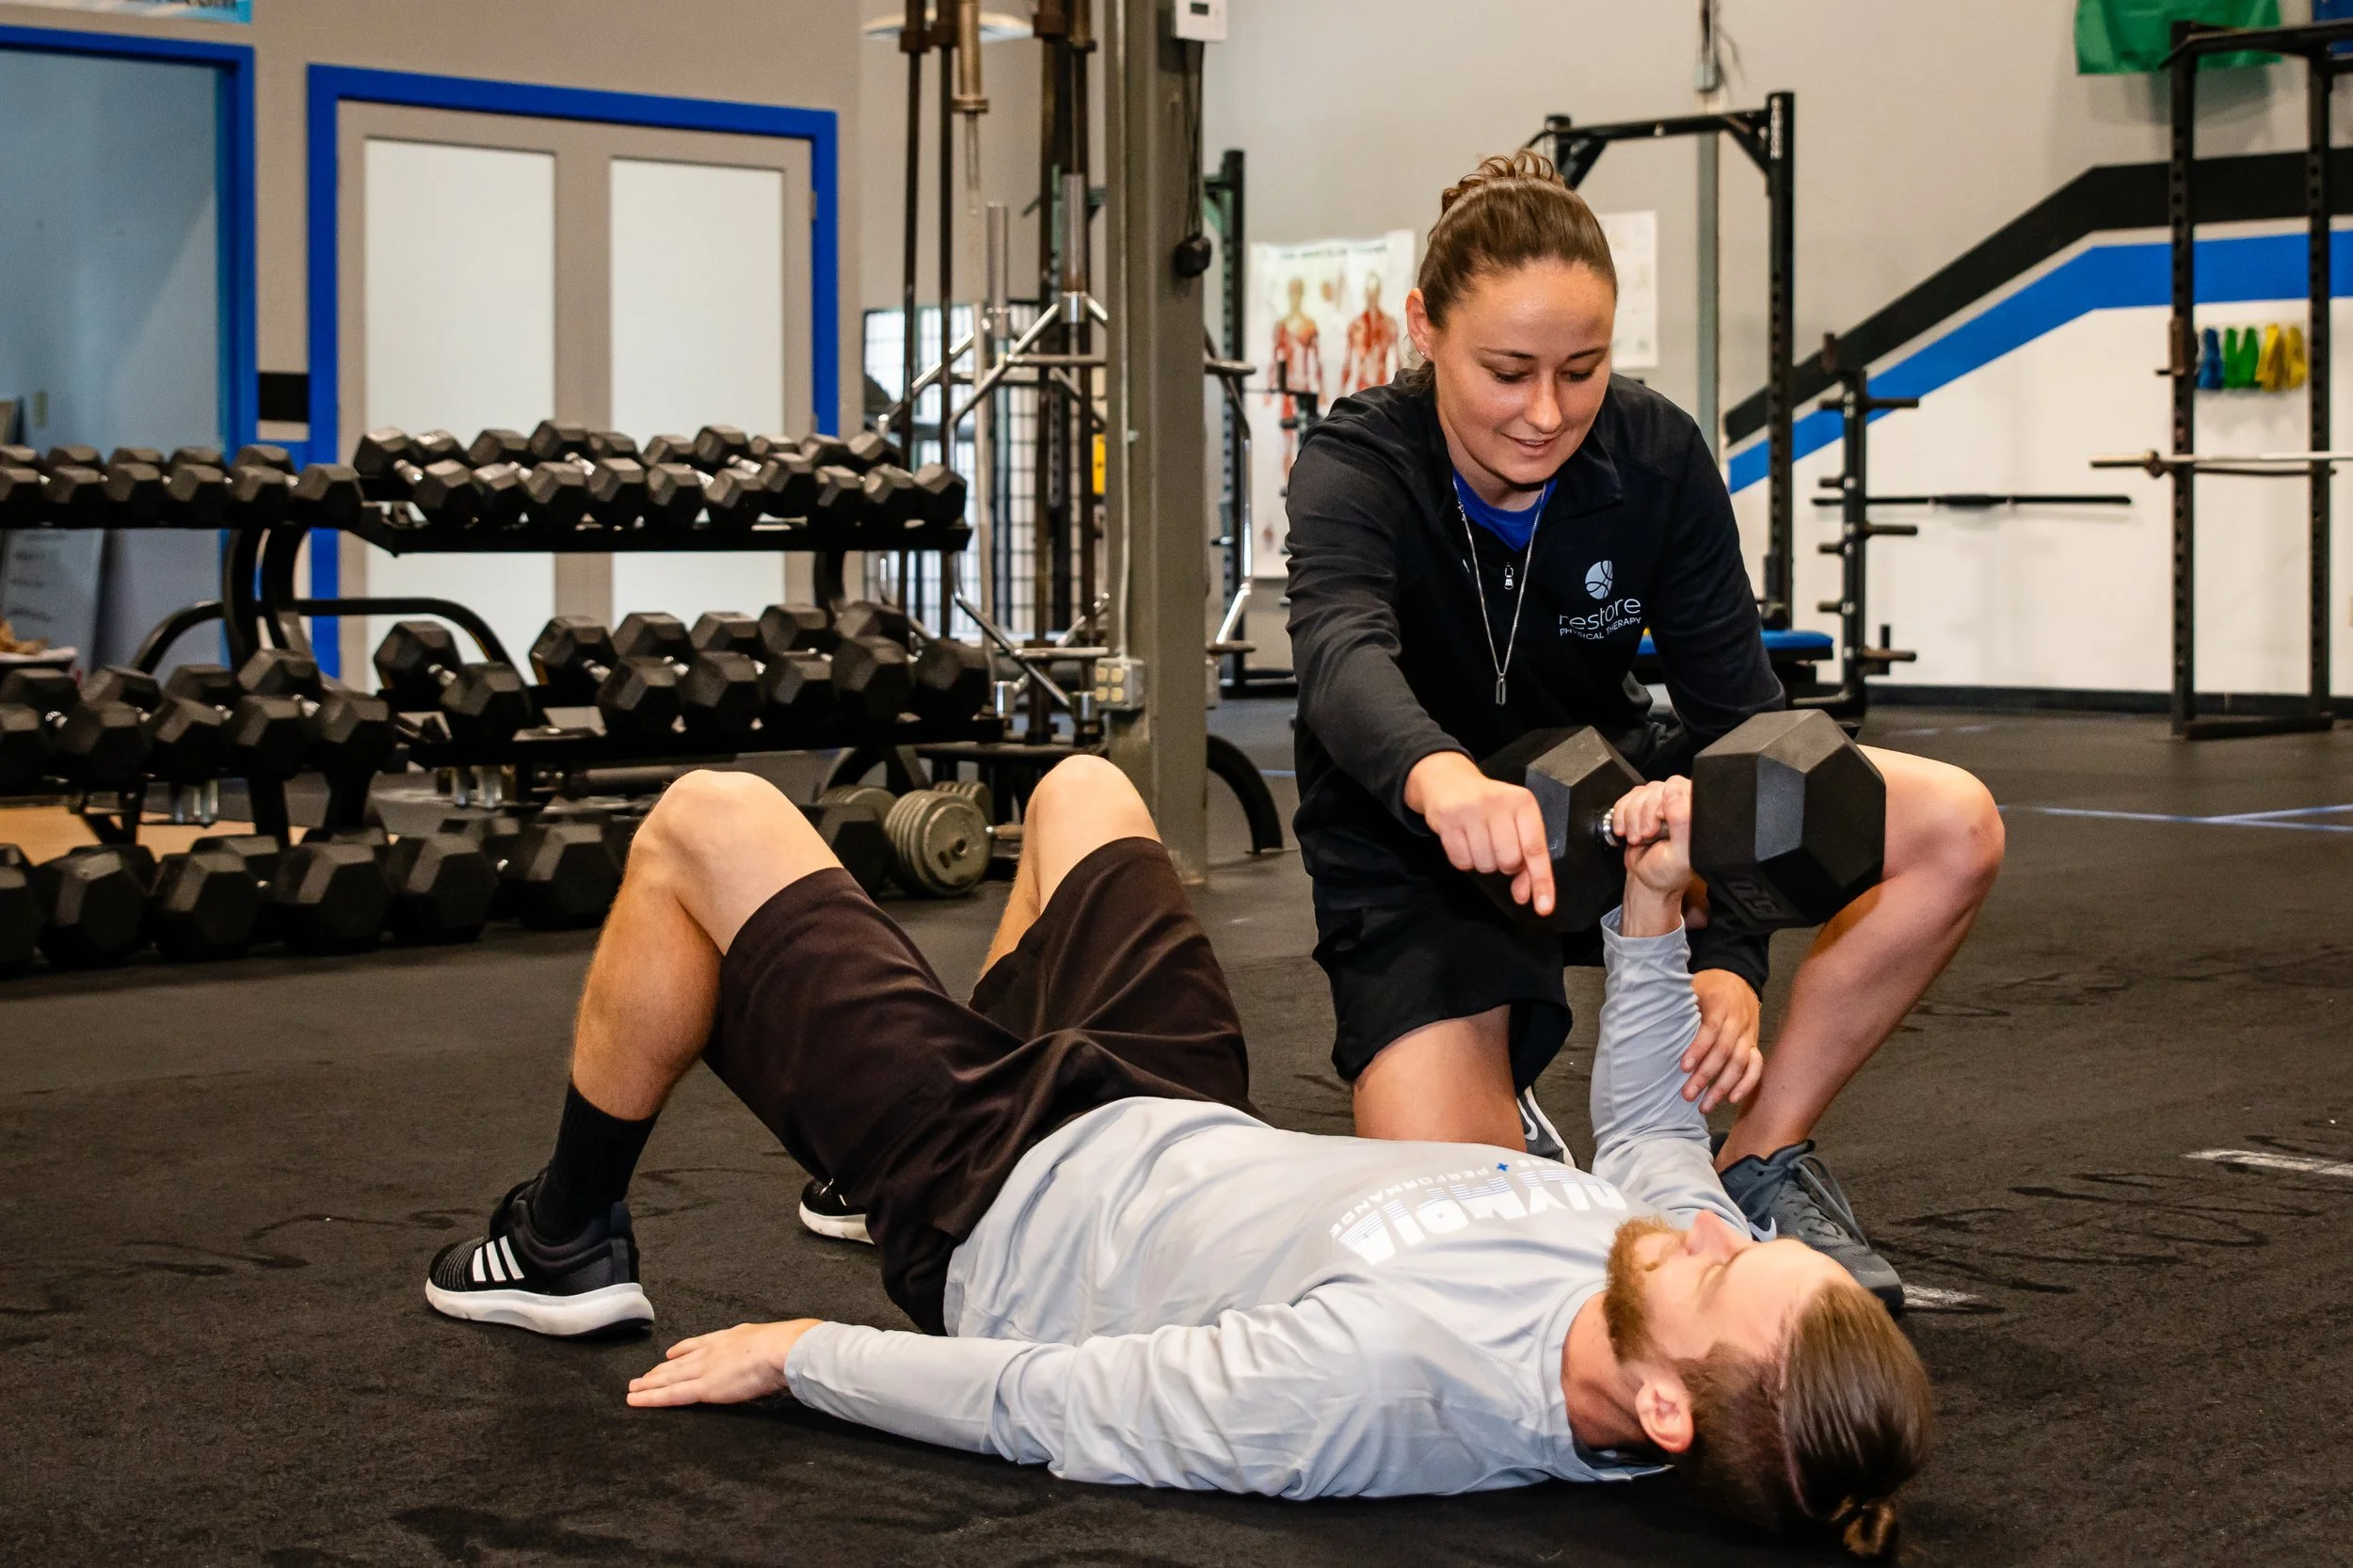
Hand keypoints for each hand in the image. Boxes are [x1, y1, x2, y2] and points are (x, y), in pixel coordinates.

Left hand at [626, 1318, 824, 1407]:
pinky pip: (671, 1395)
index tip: (670, 1353)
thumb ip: (768, 1346)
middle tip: (641, 1376)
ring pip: (669, 1378)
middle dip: (659, 1370)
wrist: (782, 1349)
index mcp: (730, 1338)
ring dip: (649, 1384)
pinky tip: (636, 1400)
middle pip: (679, 1362)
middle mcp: (711, 1351)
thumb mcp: (773, 1339)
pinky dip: (652, 1398)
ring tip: (632, 1388)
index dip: (682, 1350)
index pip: (700, 1344)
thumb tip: (781, 1347)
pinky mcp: (703, 1388)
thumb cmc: (786, 1345)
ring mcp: (704, 1369)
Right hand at [1404, 751, 1555, 917]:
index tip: (1543, 907)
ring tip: (1479, 841)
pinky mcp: (1446, 819)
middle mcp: (1498, 803)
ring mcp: (1470, 810)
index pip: (1535, 849)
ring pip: (1484, 865)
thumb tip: (1525, 896)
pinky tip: (1464, 841)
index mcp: (1523, 802)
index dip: (1541, 881)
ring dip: (1483, 863)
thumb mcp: (1515, 823)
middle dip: (1505, 865)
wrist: (1449, 782)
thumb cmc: (1490, 807)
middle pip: (1508, 861)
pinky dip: (1464, 860)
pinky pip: (1460, 862)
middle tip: (1498, 848)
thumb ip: (1526, 859)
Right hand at [1609, 777, 1693, 897]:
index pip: (1679, 788)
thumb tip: (1674, 792)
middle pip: (1656, 789)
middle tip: (1646, 835)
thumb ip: (1682, 823)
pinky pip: (1626, 799)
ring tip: (1637, 838)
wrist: (1645, 879)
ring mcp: (1660, 802)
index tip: (1658, 826)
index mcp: (1696, 811)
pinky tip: (1625, 831)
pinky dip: (1620, 816)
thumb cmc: (1667, 871)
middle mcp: (1680, 803)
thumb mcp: (1679, 853)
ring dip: (1631, 818)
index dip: (1663, 804)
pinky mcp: (1642, 805)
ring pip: (1639, 794)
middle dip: (1644, 814)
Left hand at [1682, 969, 1761, 1112]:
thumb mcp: (1692, 987)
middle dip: (1706, 1076)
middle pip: (1725, 1051)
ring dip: (1723, 1087)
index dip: (1698, 1049)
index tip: (1683, 1067)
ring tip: (1705, 1106)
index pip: (1711, 1029)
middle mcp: (1737, 1020)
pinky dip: (1746, 1084)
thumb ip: (1679, 1004)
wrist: (1737, 978)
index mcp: (1720, 1005)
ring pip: (1740, 1063)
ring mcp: (1748, 1034)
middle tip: (1687, 1095)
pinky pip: (1756, 1066)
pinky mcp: (1754, 1043)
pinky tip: (1732, 1099)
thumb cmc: (1707, 987)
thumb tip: (1648, 1019)